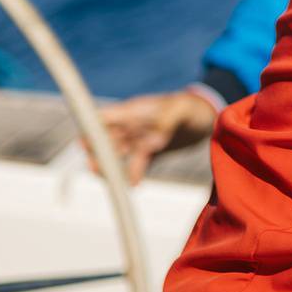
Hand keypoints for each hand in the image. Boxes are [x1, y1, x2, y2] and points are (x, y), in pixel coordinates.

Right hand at [86, 89, 217, 184]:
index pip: (104, 117)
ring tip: (111, 181)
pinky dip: (134, 173)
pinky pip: (138, 163)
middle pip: (106, 139)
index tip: (83, 144)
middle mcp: (133, 125)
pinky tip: (135, 185)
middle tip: (94, 168)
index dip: (91, 128)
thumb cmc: (192, 106)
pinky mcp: (153, 151)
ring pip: (118, 153)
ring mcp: (142, 138)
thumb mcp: (181, 110)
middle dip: (97, 152)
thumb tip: (152, 143)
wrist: (208, 114)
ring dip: (112, 166)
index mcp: (134, 111)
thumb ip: (166, 122)